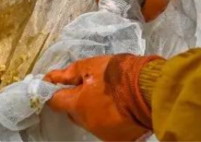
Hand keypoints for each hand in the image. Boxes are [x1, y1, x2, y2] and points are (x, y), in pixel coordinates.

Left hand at [45, 55, 159, 141]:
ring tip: (109, 97)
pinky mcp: (119, 139)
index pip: (55, 103)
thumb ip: (69, 73)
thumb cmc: (119, 73)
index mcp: (77, 106)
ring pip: (91, 122)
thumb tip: (51, 77)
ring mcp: (104, 134)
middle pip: (74, 114)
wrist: (149, 88)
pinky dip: (109, 119)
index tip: (58, 85)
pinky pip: (107, 128)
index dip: (54, 93)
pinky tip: (119, 109)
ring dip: (94, 111)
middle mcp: (88, 124)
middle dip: (78, 102)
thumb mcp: (91, 66)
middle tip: (90, 87)